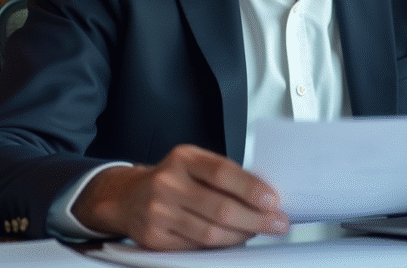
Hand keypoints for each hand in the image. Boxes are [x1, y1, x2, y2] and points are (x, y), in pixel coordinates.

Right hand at [72, 144, 289, 249]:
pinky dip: (221, 246)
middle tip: (278, 223)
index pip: (222, 173)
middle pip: (221, 208)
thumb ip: (224, 175)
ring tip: (259, 231)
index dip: (252, 188)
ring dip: (242, 235)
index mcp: (182, 158)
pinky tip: (234, 240)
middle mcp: (167, 184)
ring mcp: (158, 212)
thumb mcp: (194, 164)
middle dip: (256, 219)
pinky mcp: (154, 238)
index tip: (274, 200)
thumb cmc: (172, 179)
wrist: (128, 197)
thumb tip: (264, 196)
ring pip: (211, 233)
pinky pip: (196, 248)